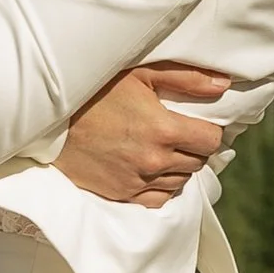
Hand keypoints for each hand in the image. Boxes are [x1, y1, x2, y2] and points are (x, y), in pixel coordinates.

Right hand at [55, 63, 229, 208]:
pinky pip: (159, 199)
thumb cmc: (94, 89)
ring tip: (164, 148)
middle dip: (194, 147)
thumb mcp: (140, 74)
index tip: (197, 123)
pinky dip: (162, 185)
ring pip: (180, 181)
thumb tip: (223, 85)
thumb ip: (186, 78)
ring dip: (179, 166)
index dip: (208, 130)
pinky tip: (153, 169)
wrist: (50, 118)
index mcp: (163, 129)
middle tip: (179, 132)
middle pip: (197, 161)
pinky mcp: (122, 194)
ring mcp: (137, 181)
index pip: (211, 140)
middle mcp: (154, 161)